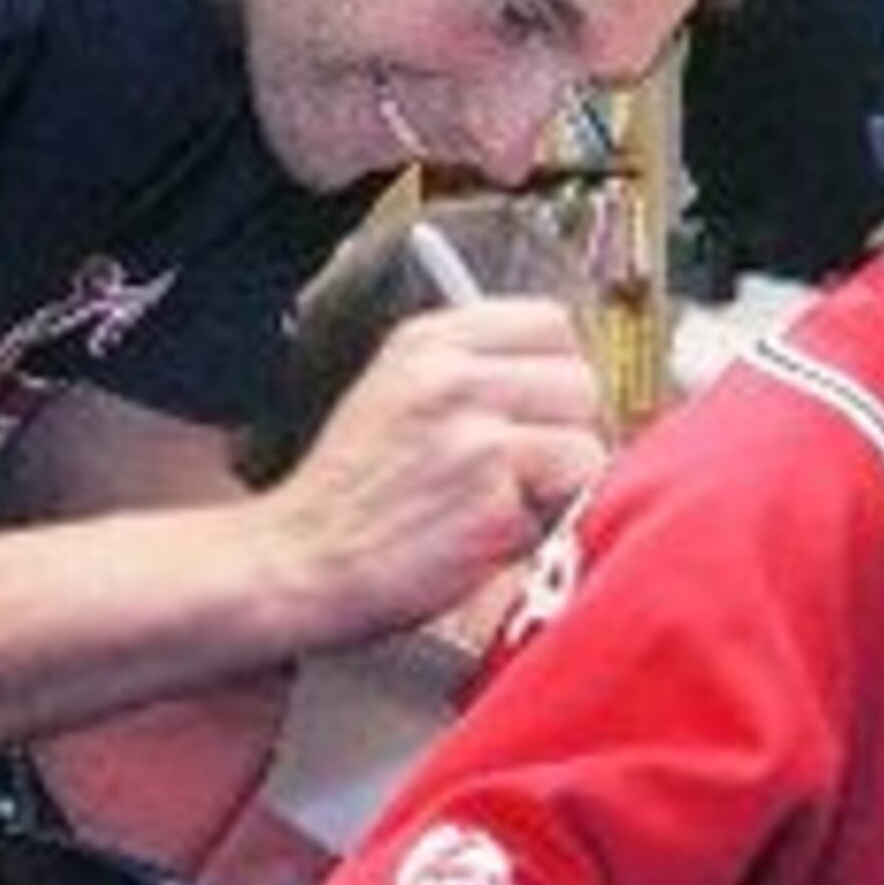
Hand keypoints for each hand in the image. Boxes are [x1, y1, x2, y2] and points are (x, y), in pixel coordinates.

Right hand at [259, 299, 608, 641]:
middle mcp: (453, 379)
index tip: (539, 408)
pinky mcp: (492, 504)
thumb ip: (471, 369)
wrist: (297, 561)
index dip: (556, 371)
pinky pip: (565, 511)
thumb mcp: (393, 392)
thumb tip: (561, 372)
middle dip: (565, 431)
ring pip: (586, 448)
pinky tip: (483, 538)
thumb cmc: (351, 492)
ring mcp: (474, 439)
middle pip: (579, 383)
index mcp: (429, 342)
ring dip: (559, 488)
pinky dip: (538, 532)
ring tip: (498, 505)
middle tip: (522, 471)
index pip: (550, 323)